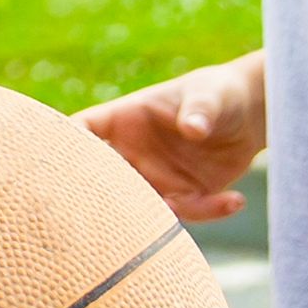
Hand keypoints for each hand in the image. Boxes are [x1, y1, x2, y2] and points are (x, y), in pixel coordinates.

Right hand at [81, 55, 266, 222]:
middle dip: (104, 198)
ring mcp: (156, 179)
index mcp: (125, 120)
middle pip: (102, 180)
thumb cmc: (218, 93)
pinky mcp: (185, 197)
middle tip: (123, 209)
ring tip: (195, 203)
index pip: (84, 130)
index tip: (59, 162)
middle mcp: (133, 153)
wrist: (248, 116)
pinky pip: (187, 214)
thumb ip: (199, 109)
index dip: (66, 144)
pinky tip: (236, 200)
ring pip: (141, 208)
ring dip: (161, 215)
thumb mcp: (210, 94)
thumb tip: (192, 128)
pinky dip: (209, 212)